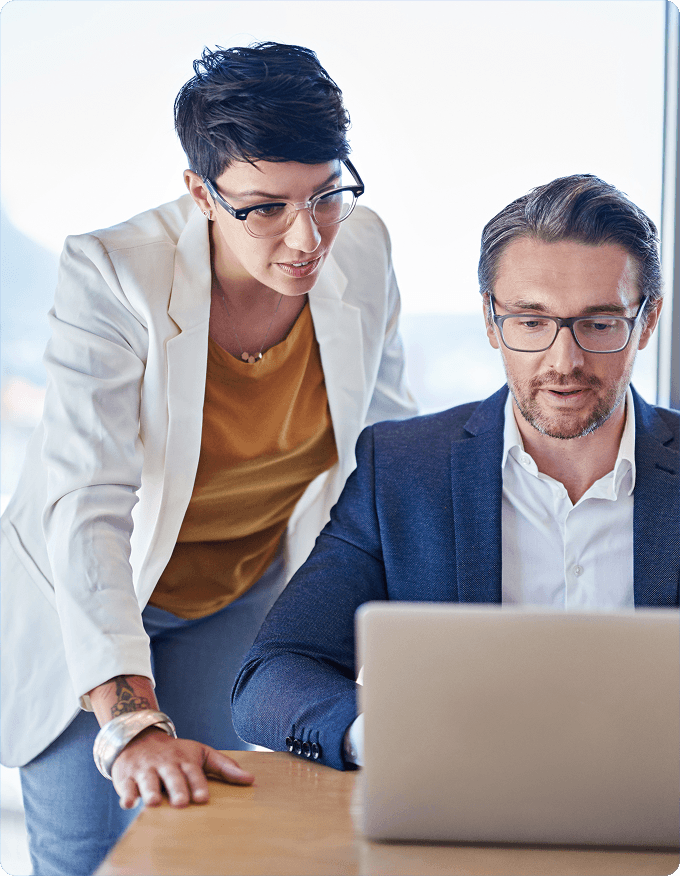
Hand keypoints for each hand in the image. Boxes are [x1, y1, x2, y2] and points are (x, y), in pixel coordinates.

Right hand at [111, 726, 253, 808]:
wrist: (138, 738)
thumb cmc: (176, 753)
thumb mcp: (201, 754)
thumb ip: (225, 767)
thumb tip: (251, 780)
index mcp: (185, 760)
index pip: (193, 772)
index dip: (198, 784)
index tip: (202, 798)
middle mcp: (166, 764)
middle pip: (172, 777)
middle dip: (177, 788)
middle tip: (181, 802)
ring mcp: (146, 770)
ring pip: (148, 781)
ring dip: (151, 791)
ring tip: (154, 803)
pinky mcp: (127, 777)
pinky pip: (126, 787)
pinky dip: (127, 795)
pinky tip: (128, 803)